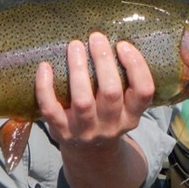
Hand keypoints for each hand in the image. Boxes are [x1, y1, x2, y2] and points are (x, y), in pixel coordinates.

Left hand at [36, 31, 153, 146]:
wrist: (90, 156)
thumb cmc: (107, 116)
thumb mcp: (124, 105)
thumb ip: (123, 79)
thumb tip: (112, 31)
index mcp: (131, 115)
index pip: (144, 91)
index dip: (136, 66)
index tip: (123, 45)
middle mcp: (111, 124)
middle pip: (110, 92)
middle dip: (103, 61)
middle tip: (96, 37)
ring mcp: (85, 130)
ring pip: (82, 100)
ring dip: (78, 70)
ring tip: (75, 45)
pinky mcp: (60, 131)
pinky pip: (50, 109)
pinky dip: (45, 87)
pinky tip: (44, 66)